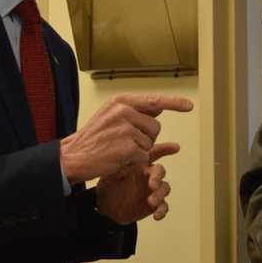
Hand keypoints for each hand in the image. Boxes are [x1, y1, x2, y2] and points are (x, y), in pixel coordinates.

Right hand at [60, 93, 192, 182]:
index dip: (174, 103)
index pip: (154, 100)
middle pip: (155, 126)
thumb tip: (159, 106)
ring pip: (150, 143)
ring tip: (118, 150)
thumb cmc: (93, 138)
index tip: (189, 106)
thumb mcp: (111, 116)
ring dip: (138, 151)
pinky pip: (143, 157)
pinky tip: (117, 159)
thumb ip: (134, 111)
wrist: (72, 157)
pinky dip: (133, 163)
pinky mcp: (126, 147)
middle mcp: (124, 111)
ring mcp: (125, 129)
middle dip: (146, 138)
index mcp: (121, 101)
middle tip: (123, 142)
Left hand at [95, 142, 179, 223]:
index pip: (154, 154)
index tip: (176, 147)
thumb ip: (120, 167)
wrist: (107, 208)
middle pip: (160, 171)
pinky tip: (157, 216)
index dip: (165, 149)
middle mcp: (149, 175)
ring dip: (160, 194)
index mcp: (140, 165)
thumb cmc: (109, 186)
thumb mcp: (110, 175)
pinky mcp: (154, 205)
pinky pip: (163, 206)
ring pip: (164, 188)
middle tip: (153, 184)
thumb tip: (128, 159)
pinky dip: (162, 210)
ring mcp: (153, 190)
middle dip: (158, 176)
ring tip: (151, 201)